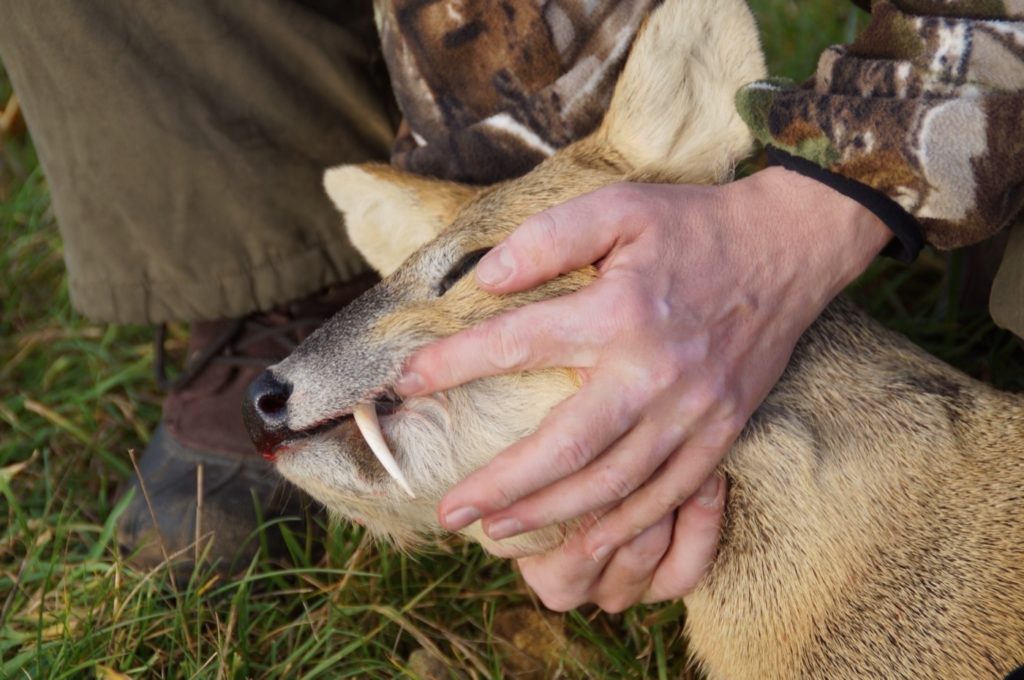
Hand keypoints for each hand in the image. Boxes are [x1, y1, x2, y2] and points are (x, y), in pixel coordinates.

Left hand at [397, 166, 891, 603]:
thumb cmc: (693, 225)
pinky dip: (622, 527)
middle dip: (501, 486)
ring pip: (614, 486)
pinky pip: (669, 497)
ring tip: (497, 533)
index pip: (519, 344)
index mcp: (621, 312)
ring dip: (551, 516)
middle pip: (565, 447)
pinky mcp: (721, 433)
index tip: (404, 385)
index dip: (454, 367)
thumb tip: (485, 280)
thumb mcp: (620, 204)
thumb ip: (549, 236)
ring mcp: (692, 411)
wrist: (790, 247)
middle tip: (448, 512)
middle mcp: (654, 372)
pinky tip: (585, 539)